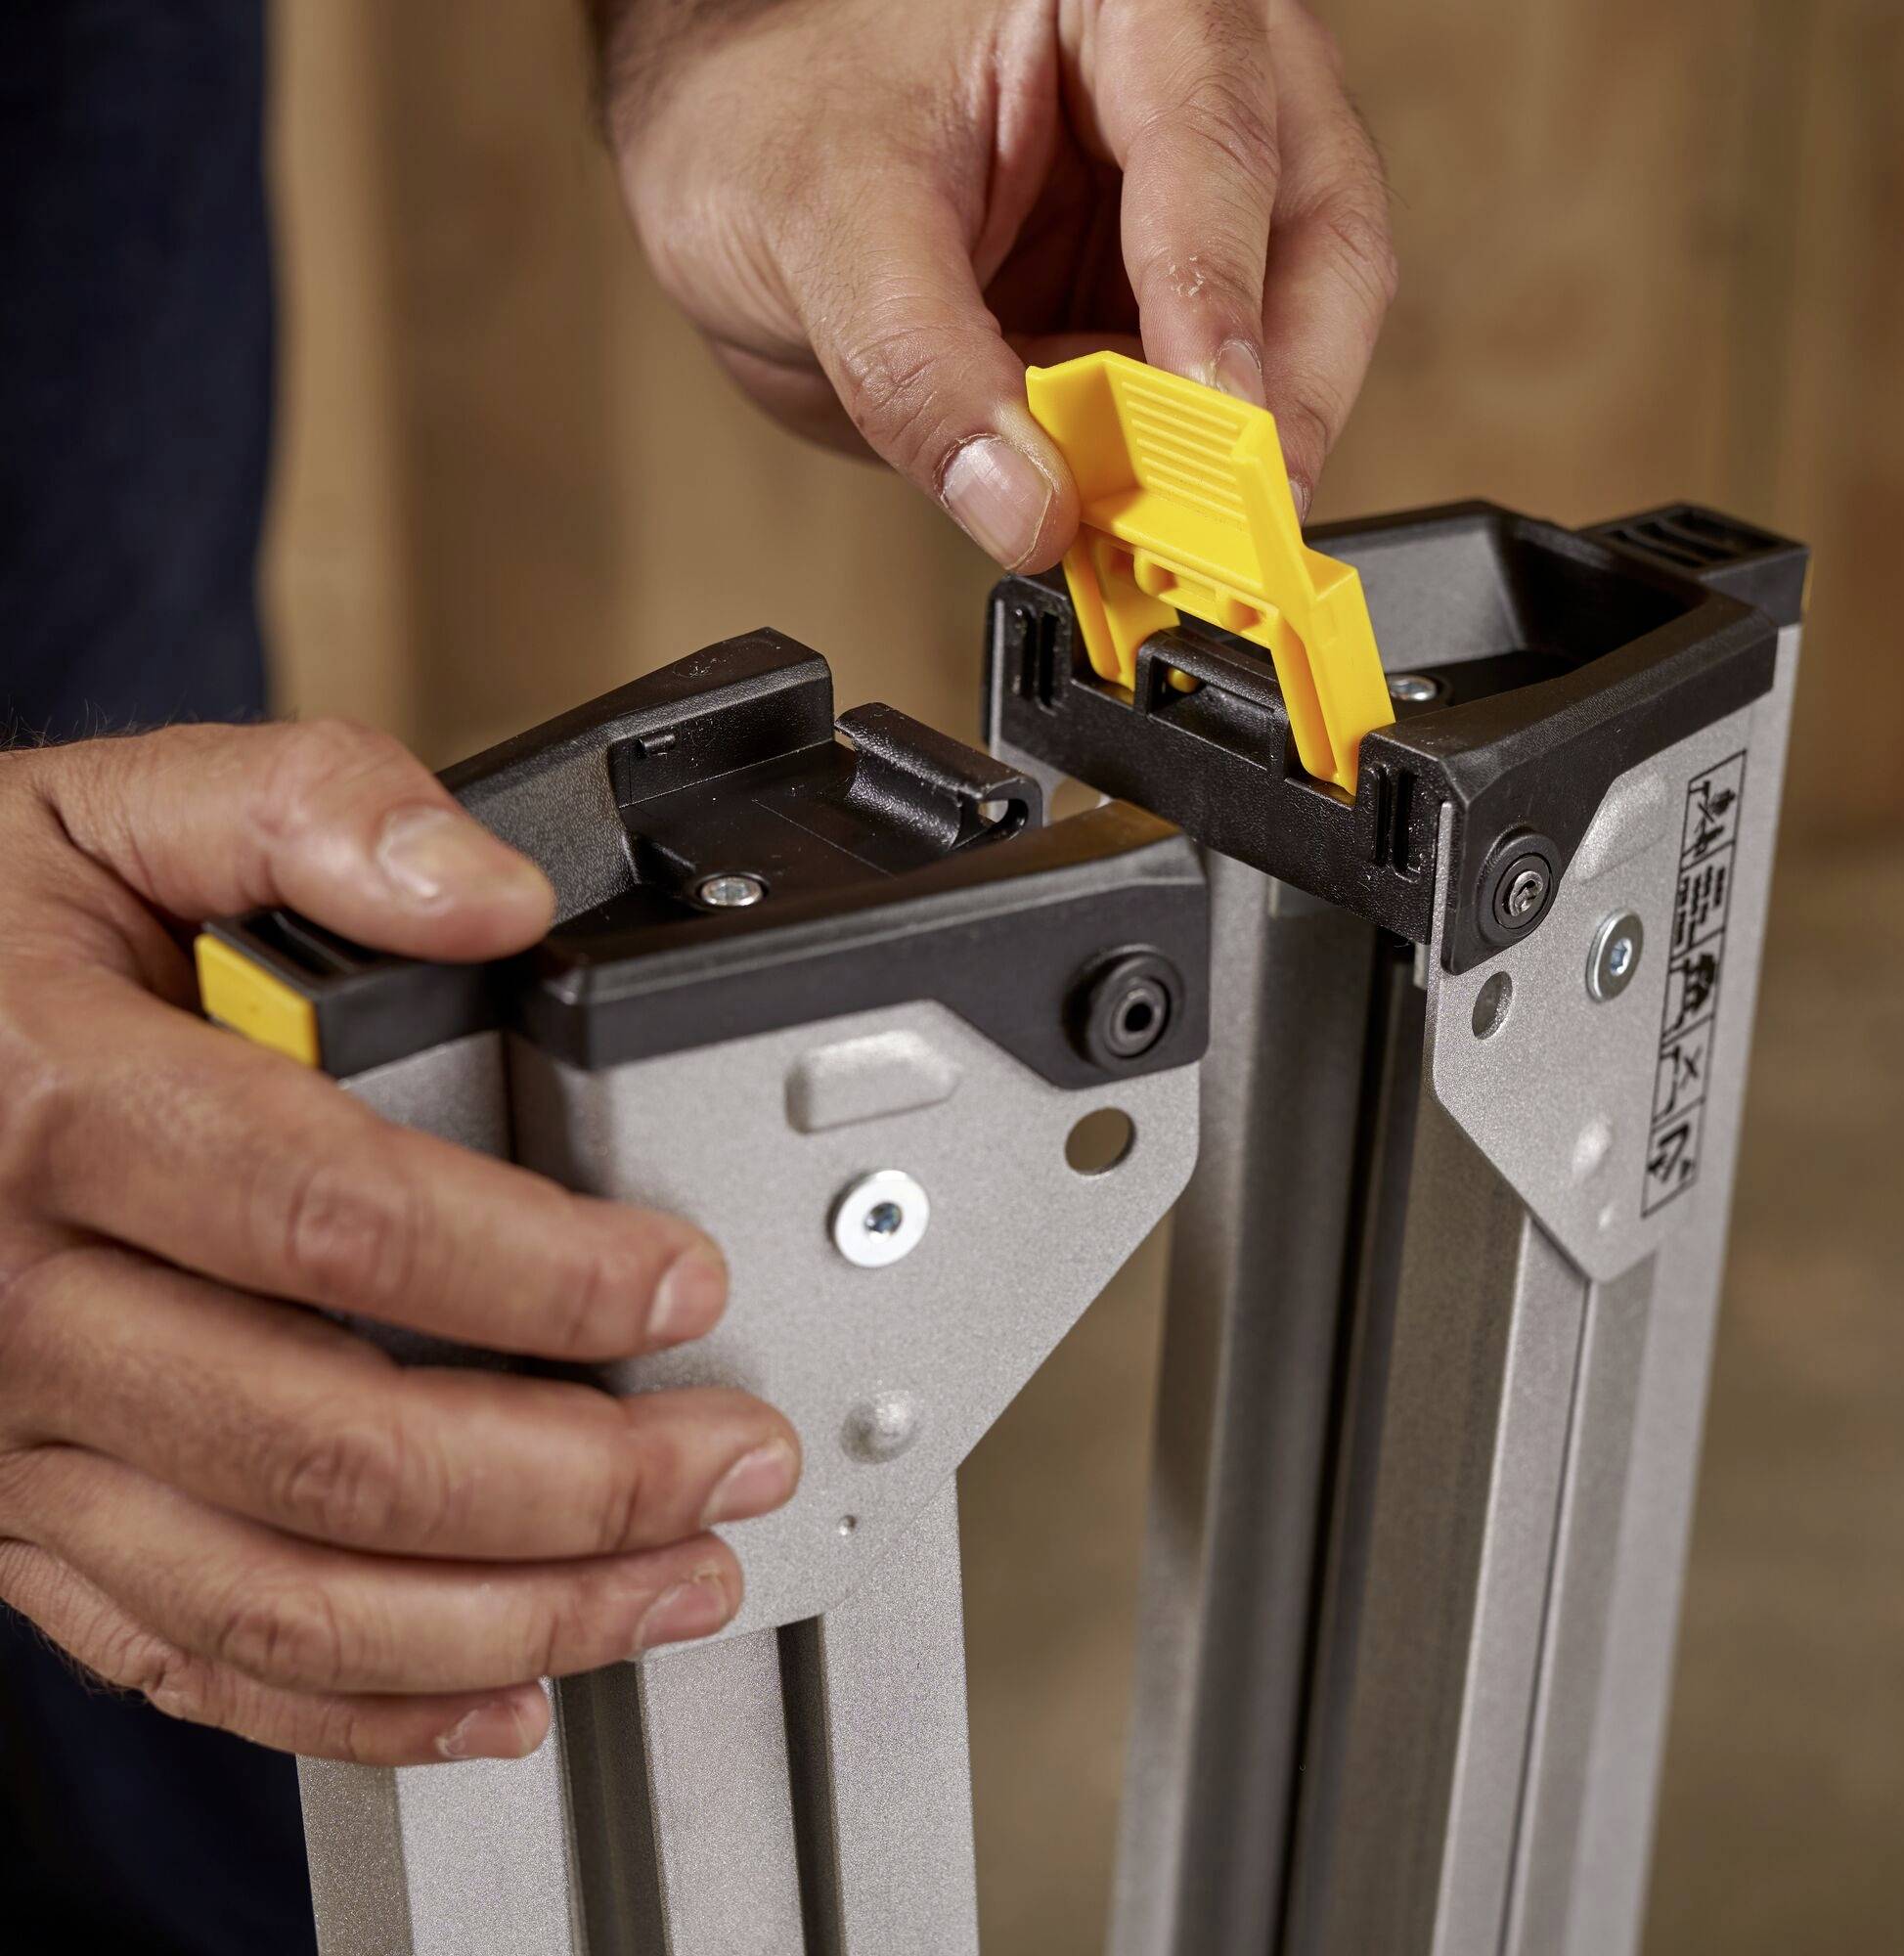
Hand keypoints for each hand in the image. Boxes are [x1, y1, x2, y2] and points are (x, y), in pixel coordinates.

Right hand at [0, 723, 799, 1764]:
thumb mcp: (100, 813)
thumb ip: (302, 809)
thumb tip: (494, 893)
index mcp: (58, 1110)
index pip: (333, 1220)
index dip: (535, 1271)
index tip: (683, 1285)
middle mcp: (22, 1305)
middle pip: (331, 1445)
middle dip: (574, 1480)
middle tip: (733, 1458)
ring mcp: (14, 1442)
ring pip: (278, 1591)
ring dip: (508, 1613)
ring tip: (675, 1584)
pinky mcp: (18, 1520)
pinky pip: (185, 1653)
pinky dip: (355, 1705)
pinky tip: (496, 1689)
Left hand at [597, 0, 1395, 567]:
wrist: (738, 145)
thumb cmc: (772, 108)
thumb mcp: (821, 227)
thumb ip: (920, 368)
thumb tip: (1027, 505)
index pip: (1214, 141)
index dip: (1222, 298)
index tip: (1216, 430)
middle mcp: (1190, 72)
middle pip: (1316, 228)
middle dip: (1281, 387)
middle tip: (1236, 519)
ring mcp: (1191, 184)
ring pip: (1299, 315)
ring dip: (1241, 439)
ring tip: (1170, 531)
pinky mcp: (1164, 285)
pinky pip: (1217, 386)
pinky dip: (1186, 464)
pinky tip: (1134, 510)